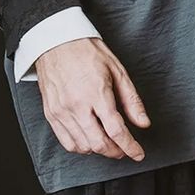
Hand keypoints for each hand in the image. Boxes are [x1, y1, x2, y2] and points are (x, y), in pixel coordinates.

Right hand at [35, 37, 150, 159]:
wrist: (55, 40)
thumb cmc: (87, 52)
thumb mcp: (117, 71)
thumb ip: (132, 100)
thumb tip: (143, 123)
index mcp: (96, 93)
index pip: (116, 131)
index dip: (130, 147)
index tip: (139, 154)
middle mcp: (77, 105)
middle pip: (99, 144)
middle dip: (116, 152)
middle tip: (124, 149)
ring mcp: (61, 111)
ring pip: (83, 146)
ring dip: (100, 150)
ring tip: (108, 143)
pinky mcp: (51, 114)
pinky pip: (67, 142)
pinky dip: (81, 147)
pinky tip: (90, 141)